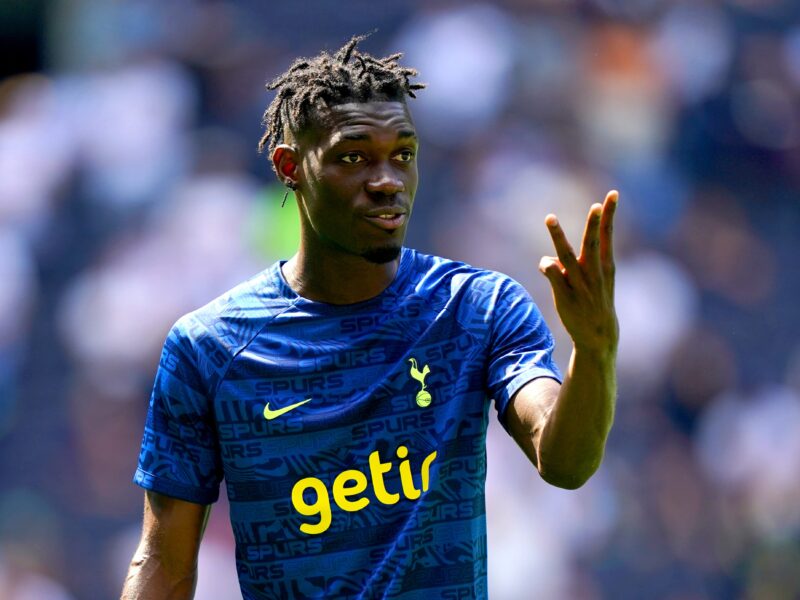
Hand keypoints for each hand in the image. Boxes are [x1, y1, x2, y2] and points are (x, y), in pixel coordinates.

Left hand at [539, 190, 618, 356]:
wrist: (598, 335)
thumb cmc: (595, 302)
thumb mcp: (593, 281)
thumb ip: (572, 266)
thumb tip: (548, 261)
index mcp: (605, 266)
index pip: (607, 235)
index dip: (610, 214)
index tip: (613, 193)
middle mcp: (594, 273)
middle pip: (592, 243)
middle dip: (594, 223)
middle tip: (595, 204)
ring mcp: (580, 285)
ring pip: (567, 256)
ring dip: (558, 236)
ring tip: (550, 217)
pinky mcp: (566, 297)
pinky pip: (553, 276)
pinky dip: (547, 266)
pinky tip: (545, 265)